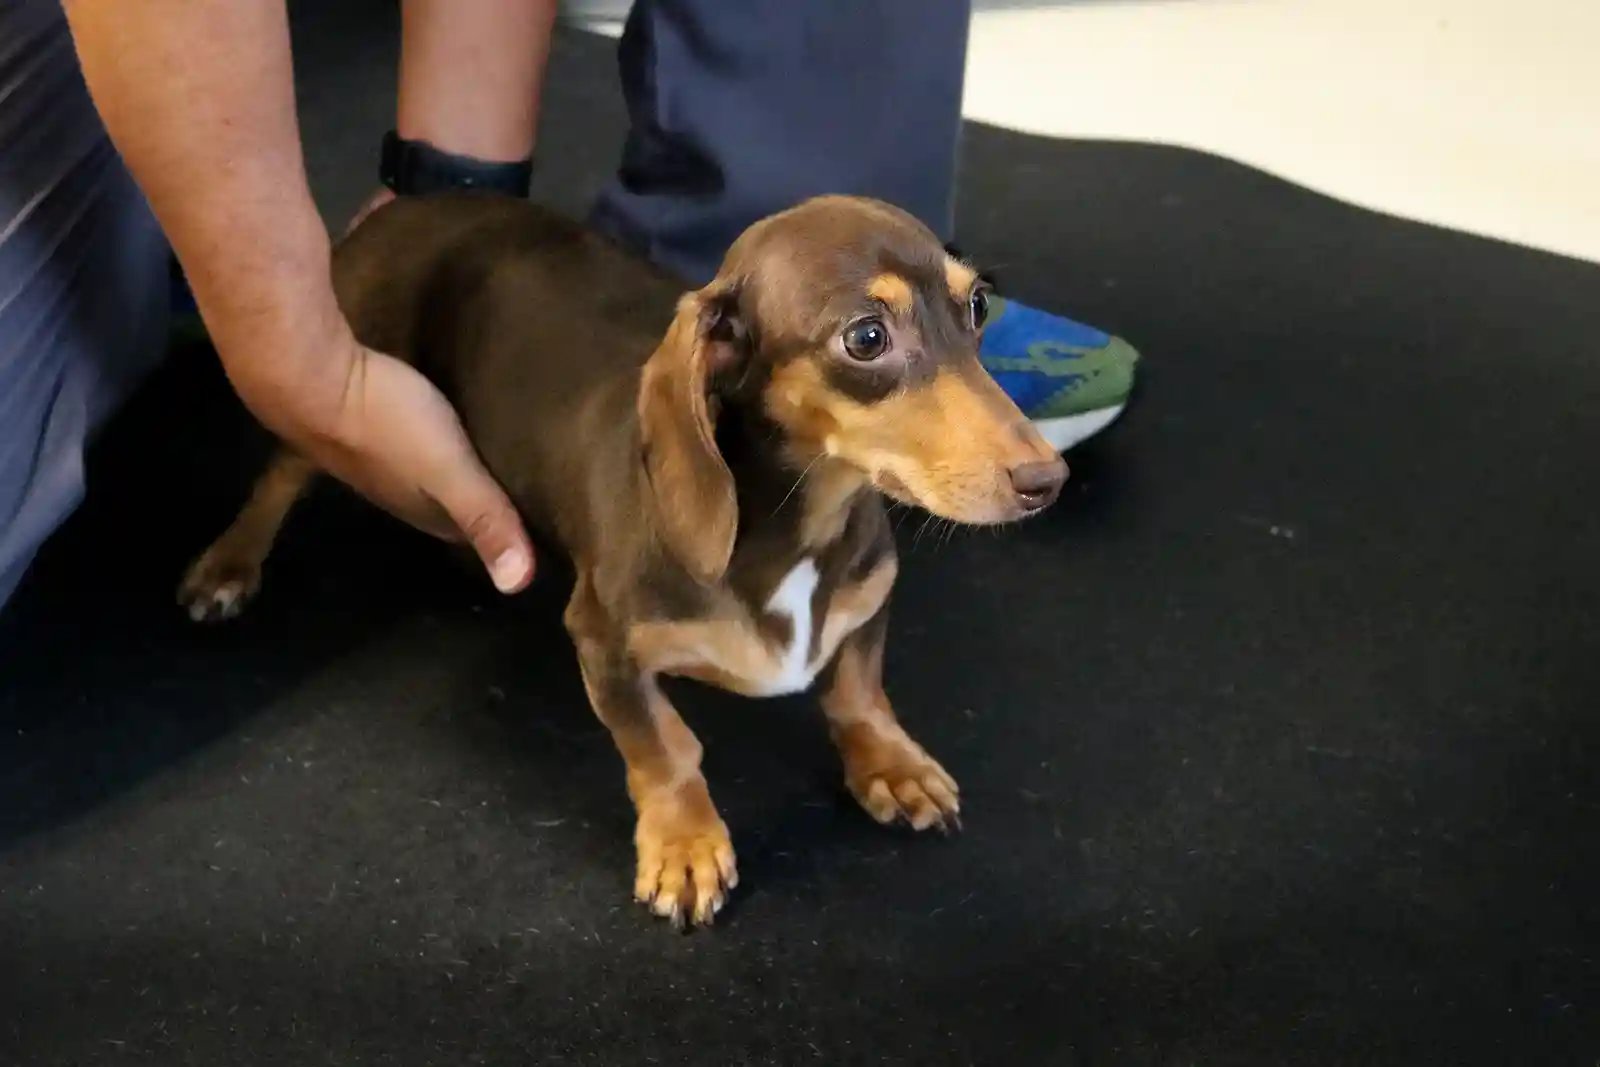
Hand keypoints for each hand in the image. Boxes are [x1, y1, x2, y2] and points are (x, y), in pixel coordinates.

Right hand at [230, 323, 534, 593]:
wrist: (306, 374)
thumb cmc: (385, 422)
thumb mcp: (449, 468)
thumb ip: (485, 516)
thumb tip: (520, 586)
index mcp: (421, 510)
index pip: (469, 534)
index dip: (502, 530)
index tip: (536, 521)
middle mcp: (395, 492)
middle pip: (447, 505)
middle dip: (481, 500)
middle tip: (521, 483)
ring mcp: (371, 458)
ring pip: (424, 475)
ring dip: (454, 470)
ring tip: (493, 454)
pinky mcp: (360, 420)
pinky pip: (404, 439)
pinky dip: (429, 438)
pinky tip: (444, 421)